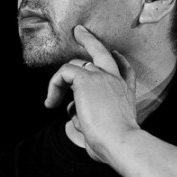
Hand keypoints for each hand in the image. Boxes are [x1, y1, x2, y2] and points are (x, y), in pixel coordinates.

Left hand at [45, 25, 138, 162]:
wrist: (120, 140)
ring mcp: (102, 77)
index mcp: (126, 93)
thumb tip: (73, 113)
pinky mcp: (86, 79)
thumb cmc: (114, 143)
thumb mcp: (107, 128)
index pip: (124, 70)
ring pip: (76, 65)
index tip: (114, 53)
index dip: (118, 60)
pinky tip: (51, 102)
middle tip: (80, 32)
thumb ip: (91, 119)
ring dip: (60, 81)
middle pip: (103, 53)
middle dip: (90, 40)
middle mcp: (116, 81)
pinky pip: (63, 73)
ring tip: (51, 100)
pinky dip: (54, 86)